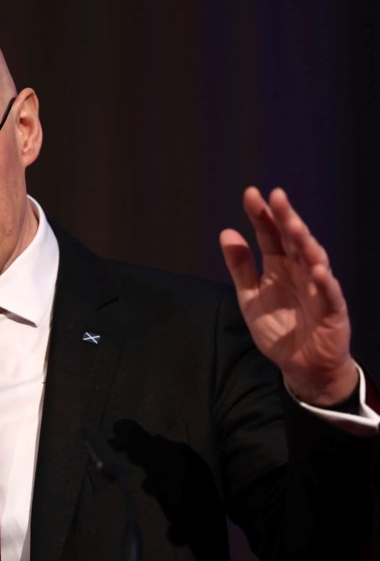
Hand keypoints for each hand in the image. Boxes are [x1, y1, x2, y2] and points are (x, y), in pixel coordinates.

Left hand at [220, 187, 357, 405]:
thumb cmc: (280, 329)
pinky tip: (317, 269)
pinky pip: (329, 294)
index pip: (270, 235)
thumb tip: (226, 232)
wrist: (301, 366)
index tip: (251, 194)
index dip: (262, 215)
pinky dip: (324, 282)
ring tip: (294, 225)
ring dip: (305, 242)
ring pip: (314, 259)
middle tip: (276, 196)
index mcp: (279, 267)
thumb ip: (240, 267)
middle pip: (293, 240)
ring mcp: (318, 289)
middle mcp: (300, 272)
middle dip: (285, 218)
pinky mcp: (332, 310)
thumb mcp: (250, 298)